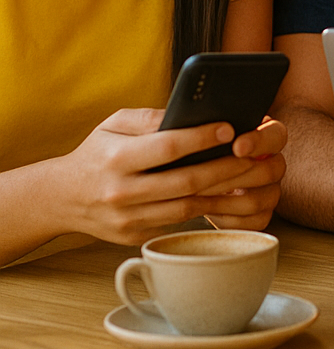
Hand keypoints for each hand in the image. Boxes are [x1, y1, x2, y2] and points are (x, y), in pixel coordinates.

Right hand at [49, 109, 285, 244]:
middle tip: (256, 155)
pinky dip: (208, 210)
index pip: (167, 147)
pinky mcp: (137, 236)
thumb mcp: (113, 124)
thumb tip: (191, 113)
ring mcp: (129, 219)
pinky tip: (231, 196)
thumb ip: (150, 118)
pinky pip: (180, 223)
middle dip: (227, 168)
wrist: (62, 198)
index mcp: (116, 159)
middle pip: (186, 181)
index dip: (201, 138)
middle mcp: (121, 192)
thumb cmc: (97, 153)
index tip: (229, 127)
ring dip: (225, 192)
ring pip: (188, 207)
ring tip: (252, 177)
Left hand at [203, 116, 286, 229]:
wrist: (189, 177)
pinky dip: (227, 217)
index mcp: (268, 137)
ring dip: (226, 197)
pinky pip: (253, 221)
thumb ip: (205, 124)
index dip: (259, 142)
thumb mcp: (201, 130)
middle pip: (272, 170)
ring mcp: (270, 191)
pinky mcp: (260, 215)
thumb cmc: (197, 148)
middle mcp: (274, 163)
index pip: (277, 136)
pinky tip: (204, 208)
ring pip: (260, 199)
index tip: (236, 147)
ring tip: (195, 193)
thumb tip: (194, 120)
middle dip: (234, 174)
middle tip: (201, 176)